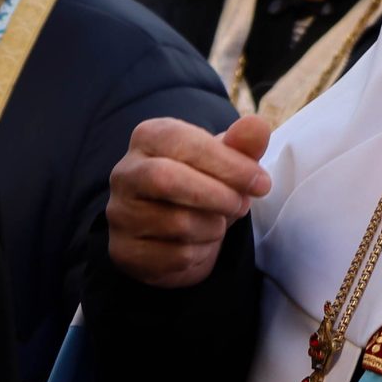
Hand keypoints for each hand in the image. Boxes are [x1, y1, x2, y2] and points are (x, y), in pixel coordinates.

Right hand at [107, 114, 273, 287]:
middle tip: (243, 205)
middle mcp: (125, 173)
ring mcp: (120, 214)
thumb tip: (257, 126)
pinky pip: (174, 256)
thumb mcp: (225, 162)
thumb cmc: (202, 185)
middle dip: (216, 195)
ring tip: (219, 223)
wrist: (174, 233)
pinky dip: (200, 253)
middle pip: (165, 179)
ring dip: (213, 227)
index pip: (180, 141)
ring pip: (176, 223)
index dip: (226, 162)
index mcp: (148, 138)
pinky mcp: (125, 251)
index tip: (261, 182)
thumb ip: (242, 144)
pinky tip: (199, 244)